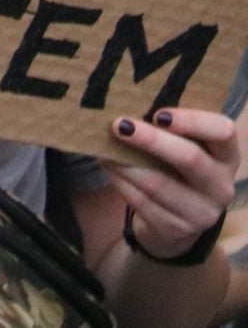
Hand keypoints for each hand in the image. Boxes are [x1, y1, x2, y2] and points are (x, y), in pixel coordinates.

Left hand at [106, 107, 237, 259]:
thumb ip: (168, 129)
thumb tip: (127, 102)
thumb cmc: (176, 169)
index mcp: (226, 156)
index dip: (192, 121)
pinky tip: (108, 166)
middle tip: (119, 125)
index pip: (223, 132)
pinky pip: (142, 201)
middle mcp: (221, 185)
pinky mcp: (176, 229)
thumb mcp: (183, 147)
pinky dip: (120, 180)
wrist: (176, 220)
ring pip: (159, 183)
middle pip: (191, 158)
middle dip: (152, 140)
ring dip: (126, 162)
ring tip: (103, 146)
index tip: (159, 113)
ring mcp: (202, 212)